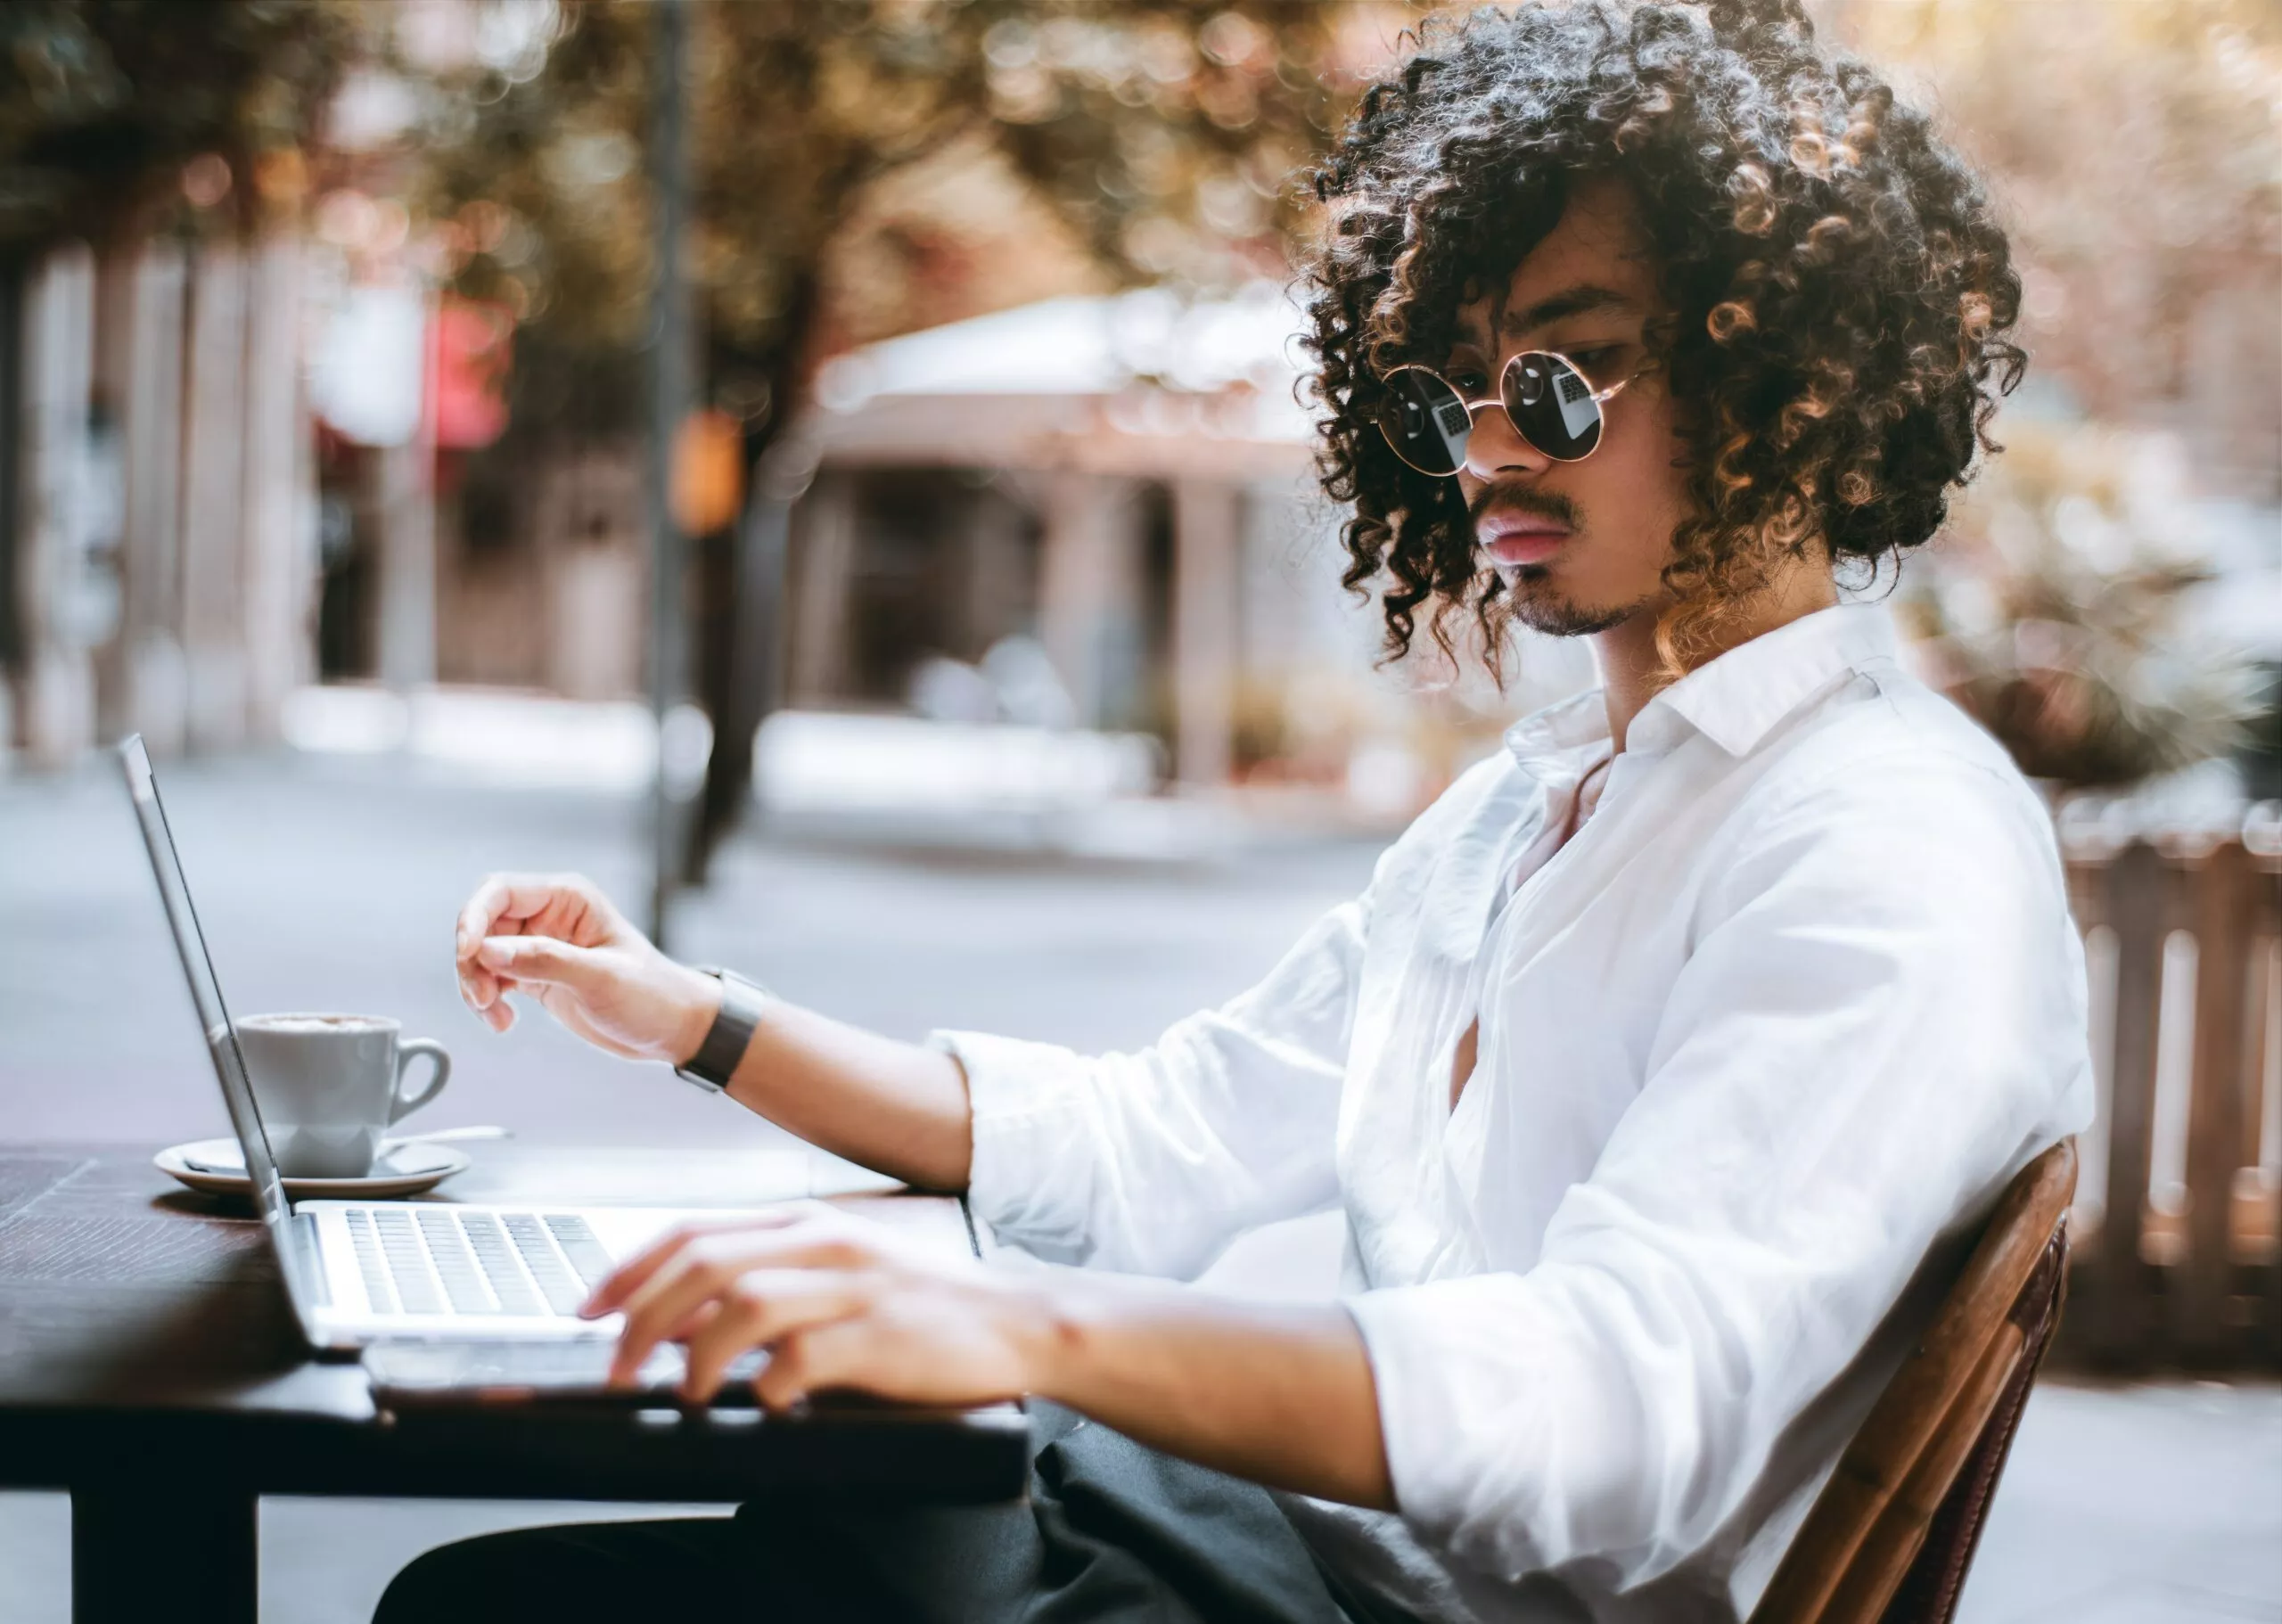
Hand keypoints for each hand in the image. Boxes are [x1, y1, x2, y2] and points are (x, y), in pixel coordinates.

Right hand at [453, 872, 717, 1062]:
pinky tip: (502, 1022)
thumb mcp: (602, 979)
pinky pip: (492, 978)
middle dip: (472, 960)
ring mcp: (539, 945)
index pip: (499, 891)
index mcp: (568, 898)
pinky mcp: (535, 974)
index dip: (474, 918)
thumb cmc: (652, 996)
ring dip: (476, 984)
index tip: (467, 954)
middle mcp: (549, 915)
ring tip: (495, 1016)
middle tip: (482, 997)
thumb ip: (547, 961)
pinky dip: (486, 1000)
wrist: (671, 1028)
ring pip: (481, 954)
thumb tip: (488, 951)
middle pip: (482, 923)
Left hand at [582, 1202, 1046, 1408]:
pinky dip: (769, 1387)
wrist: (1018, 1319)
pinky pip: (802, 1358)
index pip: (691, 1230)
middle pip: (702, 1263)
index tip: (587, 1308)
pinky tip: (767, 1405)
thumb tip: (681, 1314)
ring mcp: (854, 1284)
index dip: (628, 1269)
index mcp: (805, 1220)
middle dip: (640, 1319)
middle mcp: (824, 1240)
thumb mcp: (839, 1271)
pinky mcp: (882, 1333)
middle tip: (616, 1370)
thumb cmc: (923, 1304)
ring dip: (695, 1356)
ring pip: (741, 1304)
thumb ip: (769, 1279)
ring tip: (687, 1395)